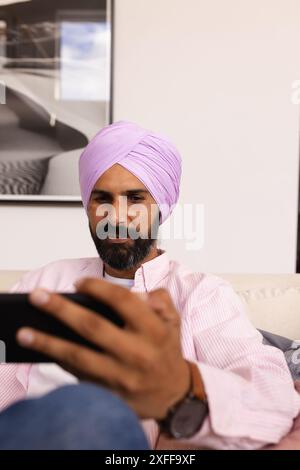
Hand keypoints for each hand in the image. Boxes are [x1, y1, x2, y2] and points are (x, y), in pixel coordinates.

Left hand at [16, 279, 190, 419]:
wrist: (171, 394)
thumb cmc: (166, 349)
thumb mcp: (173, 320)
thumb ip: (161, 300)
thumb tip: (140, 295)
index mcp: (154, 330)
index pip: (122, 301)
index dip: (98, 288)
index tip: (78, 283)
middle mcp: (137, 353)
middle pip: (93, 327)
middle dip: (61, 310)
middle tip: (38, 297)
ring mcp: (121, 376)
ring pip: (79, 357)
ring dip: (48, 343)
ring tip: (25, 333)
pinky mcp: (109, 393)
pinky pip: (78, 375)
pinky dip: (60, 362)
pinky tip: (43, 350)